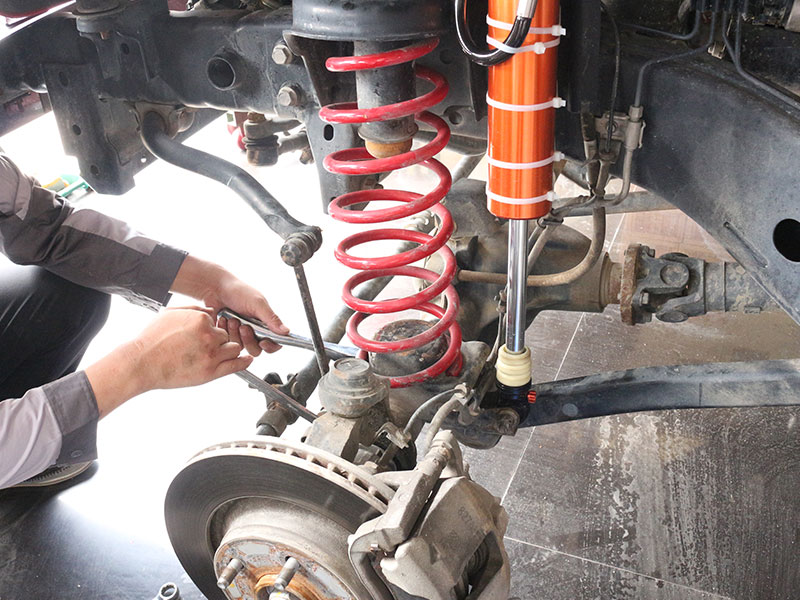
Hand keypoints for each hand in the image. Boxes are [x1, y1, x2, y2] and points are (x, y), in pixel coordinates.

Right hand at [85, 307, 251, 416]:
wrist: (142, 363)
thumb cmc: (152, 339)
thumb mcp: (170, 314)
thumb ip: (193, 310)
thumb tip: (211, 311)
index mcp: (201, 320)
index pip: (217, 321)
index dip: (210, 328)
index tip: (203, 334)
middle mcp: (209, 336)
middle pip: (226, 335)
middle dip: (219, 339)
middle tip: (205, 346)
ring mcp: (211, 354)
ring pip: (234, 348)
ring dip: (228, 350)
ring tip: (216, 354)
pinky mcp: (211, 372)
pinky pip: (236, 365)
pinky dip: (244, 361)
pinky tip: (247, 359)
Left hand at [171, 256, 288, 355]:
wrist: (216, 288)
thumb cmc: (238, 292)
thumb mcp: (257, 304)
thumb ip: (271, 319)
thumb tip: (287, 331)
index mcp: (265, 323)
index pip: (274, 343)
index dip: (270, 346)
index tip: (263, 341)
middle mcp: (254, 331)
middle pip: (256, 350)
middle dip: (249, 339)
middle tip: (243, 326)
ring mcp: (240, 334)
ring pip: (241, 347)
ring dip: (236, 334)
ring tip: (231, 319)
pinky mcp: (227, 336)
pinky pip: (228, 343)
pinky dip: (225, 331)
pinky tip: (223, 319)